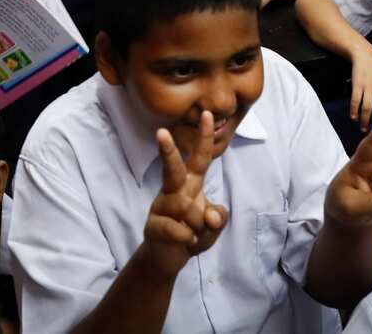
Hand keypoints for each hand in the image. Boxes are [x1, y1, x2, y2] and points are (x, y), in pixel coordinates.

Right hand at [141, 111, 228, 277]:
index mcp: (190, 184)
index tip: (207, 114)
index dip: (204, 138)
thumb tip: (212, 215)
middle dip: (168, 151)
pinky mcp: (153, 226)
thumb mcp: (213, 226)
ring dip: (198, 226)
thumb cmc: (192, 233)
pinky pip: (175, 229)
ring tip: (194, 235)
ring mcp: (161, 207)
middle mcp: (174, 191)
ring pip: (185, 208)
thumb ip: (218, 217)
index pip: (199, 158)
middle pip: (173, 169)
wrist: (167, 259)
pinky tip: (186, 242)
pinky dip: (186, 238)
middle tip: (161, 132)